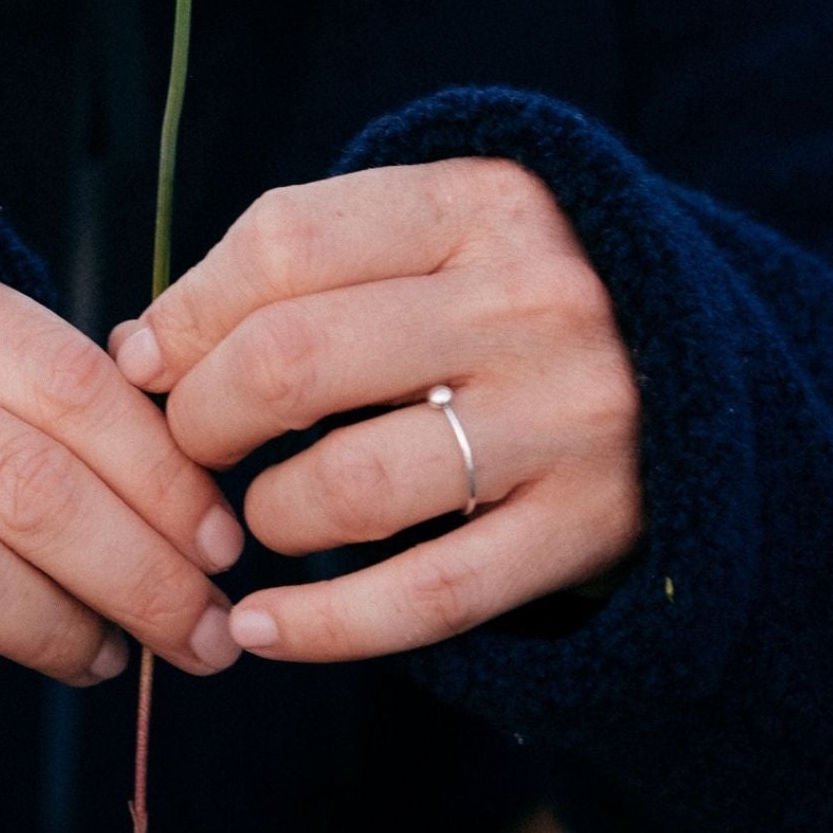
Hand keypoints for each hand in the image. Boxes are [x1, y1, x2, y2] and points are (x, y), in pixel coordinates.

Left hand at [108, 159, 642, 661]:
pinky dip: (322, 626)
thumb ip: (300, 262)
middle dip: (204, 415)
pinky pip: (426, 597)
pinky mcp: (585, 529)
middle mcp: (533, 304)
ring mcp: (567, 421)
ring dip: (266, 515)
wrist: (690, 369)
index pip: (284, 244)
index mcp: (483, 204)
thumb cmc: (500, 299)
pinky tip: (258, 628)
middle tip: (194, 443)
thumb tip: (142, 349)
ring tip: (260, 515)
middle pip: (295, 360)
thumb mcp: (432, 233)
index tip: (148, 361)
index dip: (185, 312)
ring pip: (349, 485)